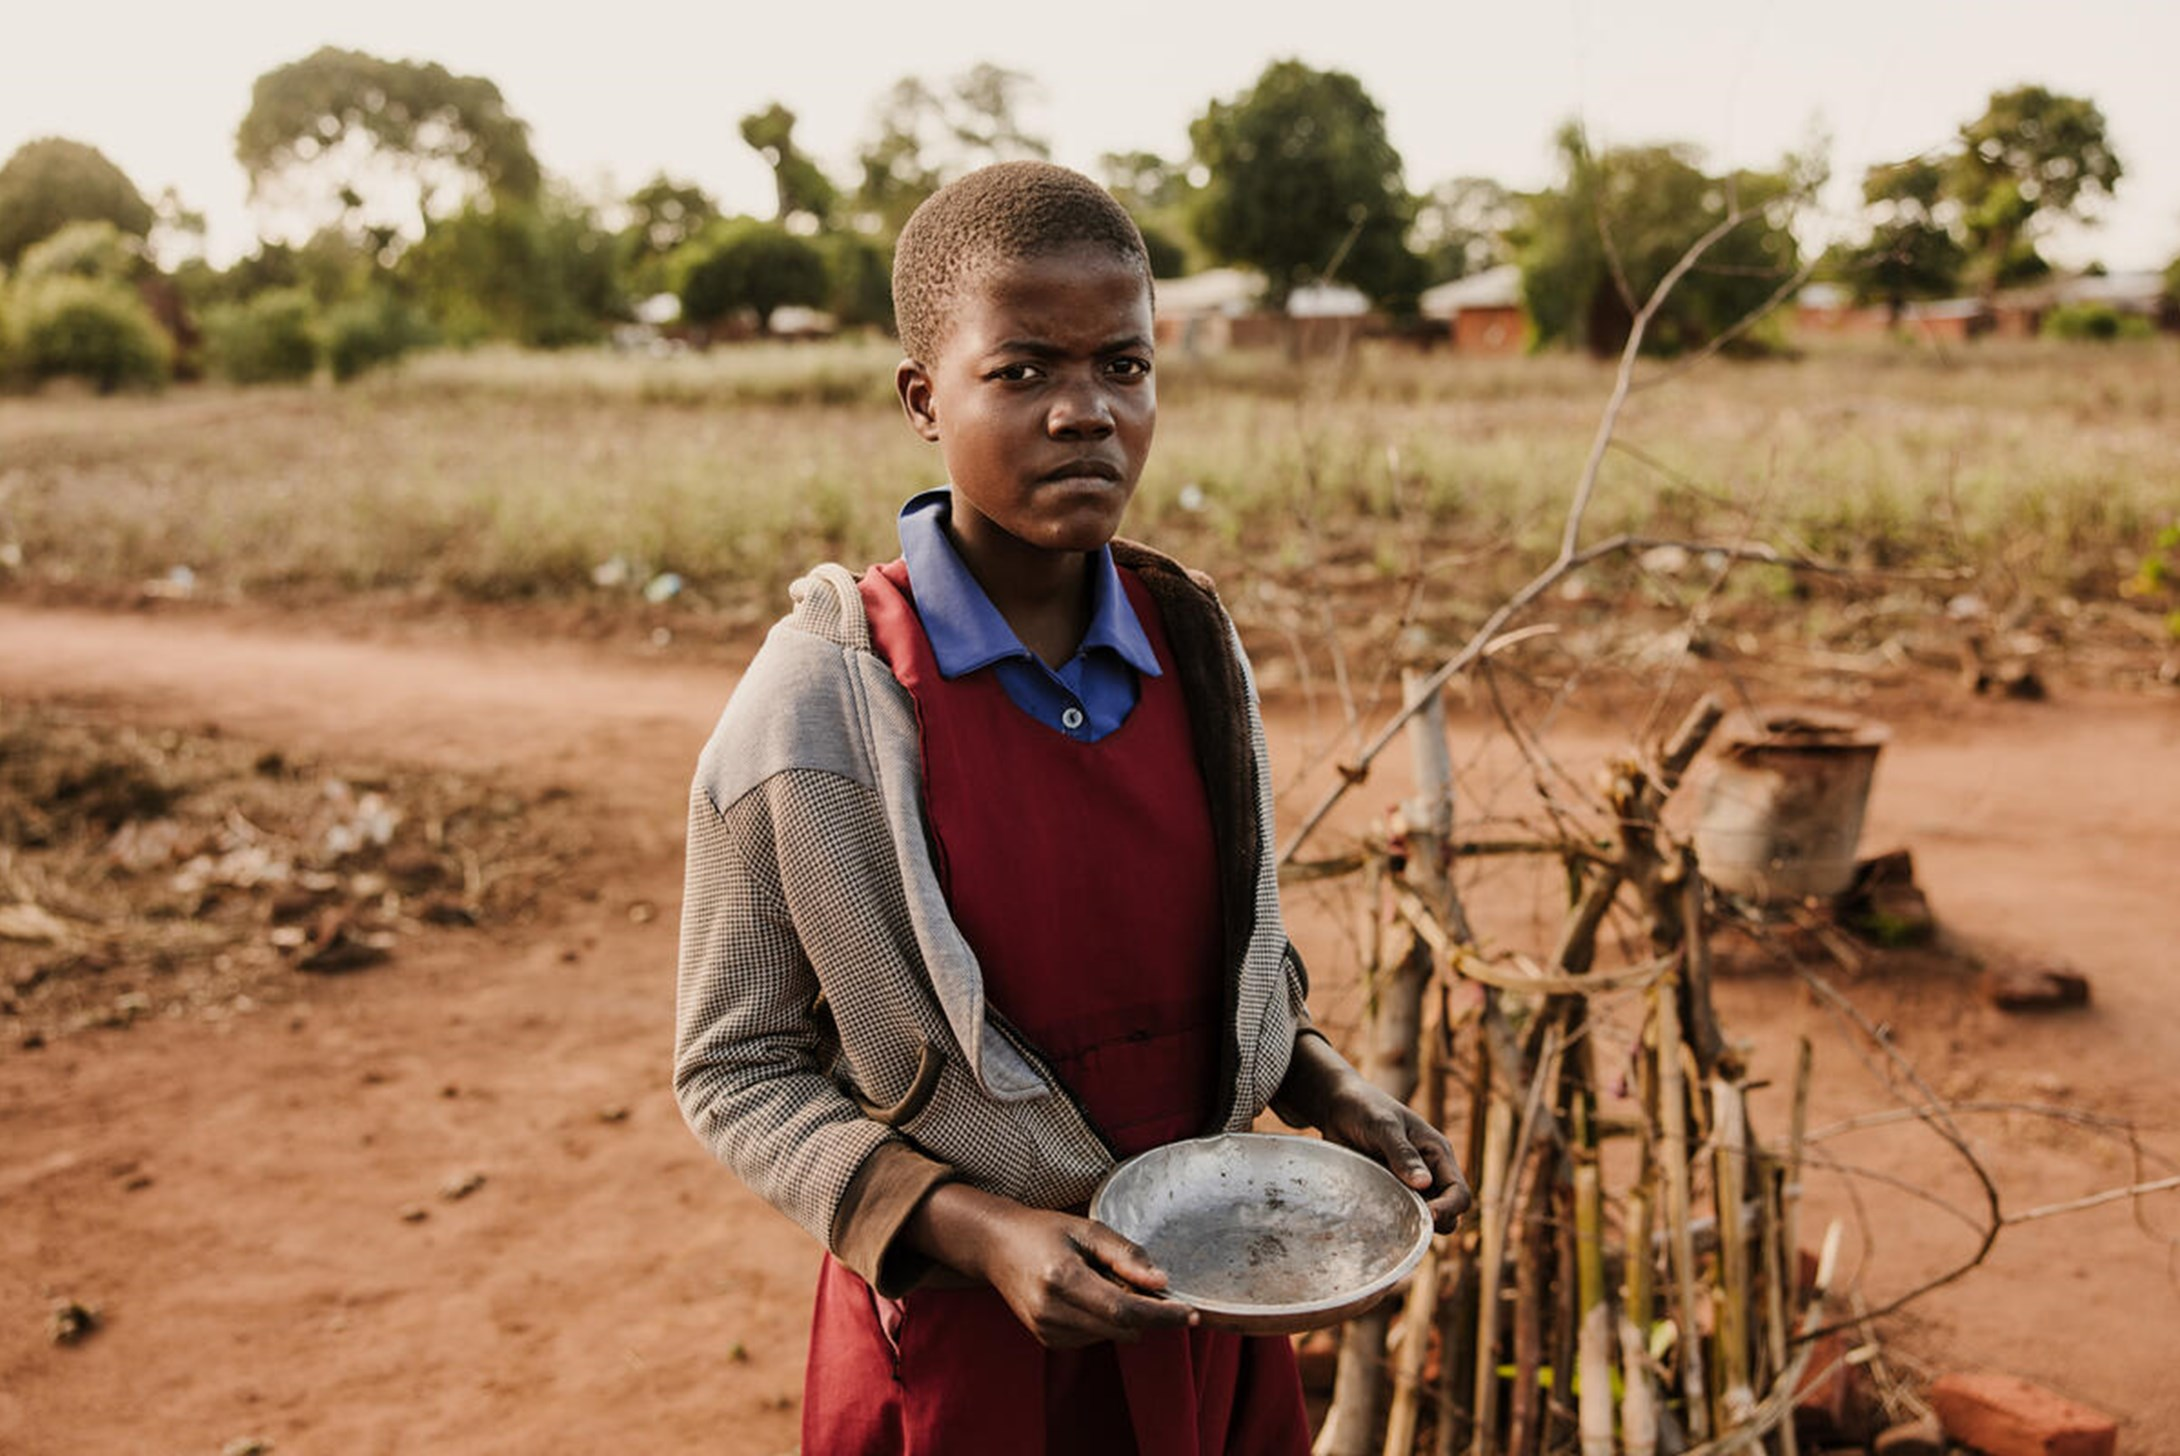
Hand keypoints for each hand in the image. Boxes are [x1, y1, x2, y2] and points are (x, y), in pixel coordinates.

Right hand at [905, 1183, 1198, 1347]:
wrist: (996, 1247)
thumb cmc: (1045, 1231)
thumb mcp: (1088, 1229)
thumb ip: (1126, 1256)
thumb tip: (1161, 1281)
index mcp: (1062, 1278)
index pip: (1123, 1310)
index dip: (1162, 1316)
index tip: (1192, 1313)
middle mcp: (1052, 1310)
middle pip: (1123, 1327)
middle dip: (1146, 1310)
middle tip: (1141, 1279)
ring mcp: (1046, 1330)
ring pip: (1112, 1335)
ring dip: (1123, 1315)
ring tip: (1100, 1280)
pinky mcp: (1047, 1340)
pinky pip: (1096, 1338)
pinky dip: (1104, 1320)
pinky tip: (1087, 1294)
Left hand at [1275, 1033, 1473, 1233]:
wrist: (1337, 1106)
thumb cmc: (1364, 1108)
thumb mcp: (1383, 1125)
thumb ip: (1402, 1153)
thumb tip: (1424, 1184)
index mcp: (1437, 1154)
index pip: (1459, 1193)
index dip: (1449, 1210)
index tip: (1426, 1217)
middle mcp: (1429, 1173)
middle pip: (1447, 1214)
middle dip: (1431, 1224)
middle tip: (1403, 1222)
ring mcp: (1407, 1186)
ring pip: (1422, 1220)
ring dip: (1410, 1227)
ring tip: (1386, 1221)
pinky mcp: (1387, 1193)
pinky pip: (1397, 1217)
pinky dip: (1391, 1224)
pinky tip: (1373, 1221)